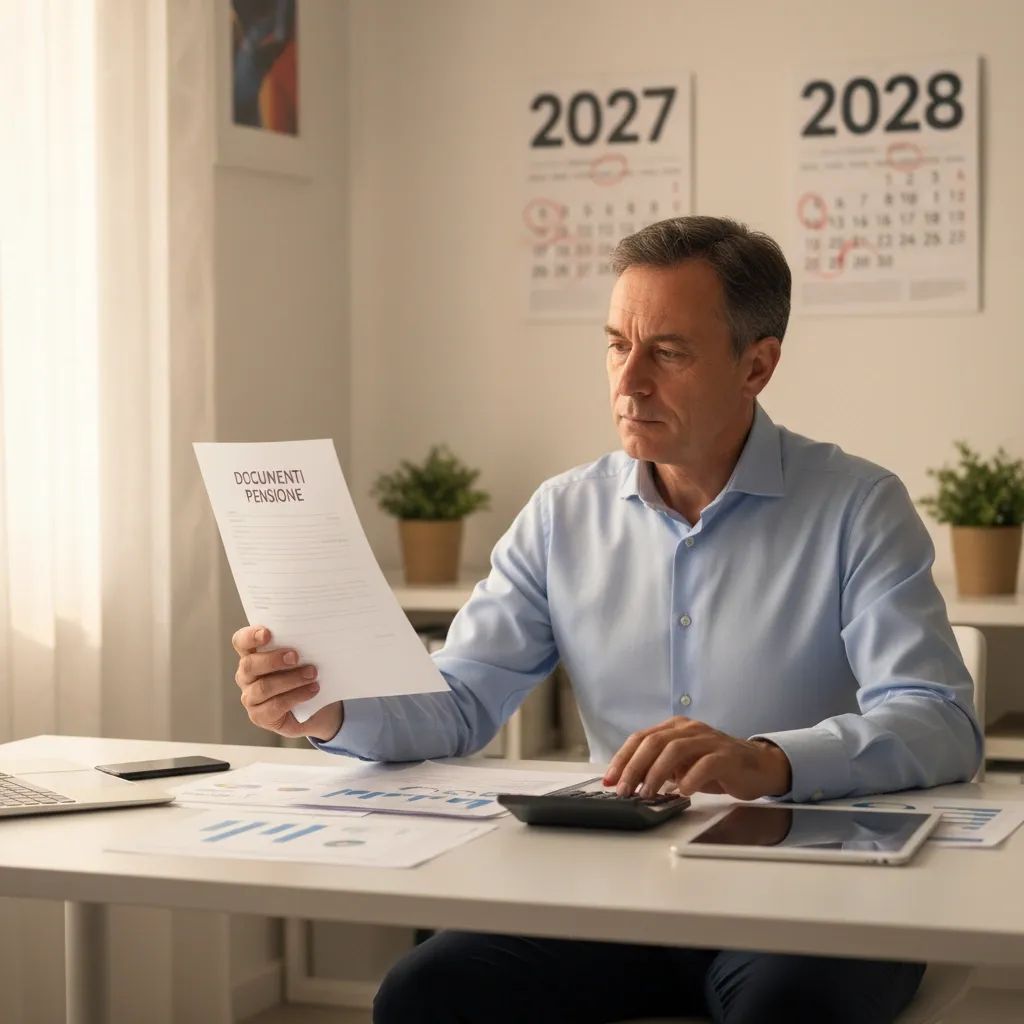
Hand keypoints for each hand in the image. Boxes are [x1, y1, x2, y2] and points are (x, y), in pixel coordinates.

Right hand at [232, 625, 342, 741]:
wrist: (315, 708)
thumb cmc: (305, 675)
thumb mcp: (302, 657)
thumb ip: (298, 646)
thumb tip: (310, 634)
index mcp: (252, 655)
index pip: (241, 642)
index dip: (250, 636)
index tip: (267, 634)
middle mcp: (246, 676)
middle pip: (249, 665)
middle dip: (273, 660)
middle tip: (296, 656)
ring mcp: (250, 697)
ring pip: (263, 687)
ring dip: (290, 679)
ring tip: (312, 674)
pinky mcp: (259, 716)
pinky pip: (274, 706)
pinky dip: (296, 696)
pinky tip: (312, 690)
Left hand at [603, 716, 790, 800]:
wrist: (758, 766)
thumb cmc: (715, 767)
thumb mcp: (682, 765)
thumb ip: (659, 767)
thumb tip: (628, 783)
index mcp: (675, 728)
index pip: (641, 738)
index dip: (622, 758)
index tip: (610, 779)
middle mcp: (690, 729)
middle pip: (654, 742)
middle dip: (634, 767)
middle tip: (625, 790)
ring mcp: (709, 740)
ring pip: (675, 750)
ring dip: (657, 773)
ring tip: (648, 793)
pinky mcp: (727, 756)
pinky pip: (705, 764)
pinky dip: (691, 778)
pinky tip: (683, 792)